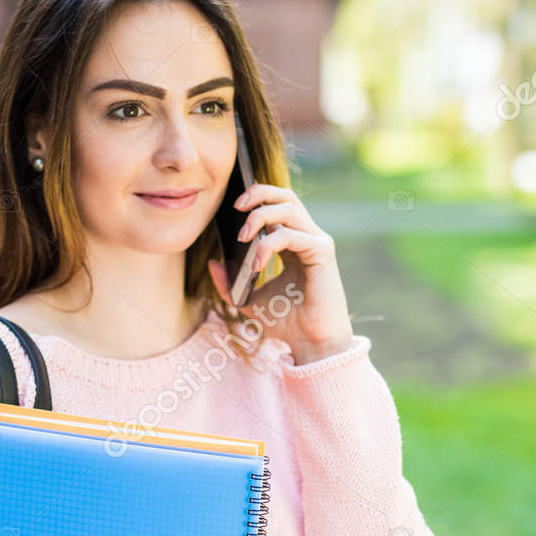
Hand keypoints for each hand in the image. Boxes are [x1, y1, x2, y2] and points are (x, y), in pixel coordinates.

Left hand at [208, 182, 354, 363]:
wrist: (310, 342)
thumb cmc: (286, 321)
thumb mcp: (248, 300)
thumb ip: (229, 283)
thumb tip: (212, 263)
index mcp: (292, 243)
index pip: (277, 204)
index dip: (256, 197)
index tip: (233, 206)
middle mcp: (307, 237)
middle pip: (286, 196)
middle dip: (259, 193)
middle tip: (236, 206)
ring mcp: (316, 242)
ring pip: (289, 209)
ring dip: (260, 217)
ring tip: (243, 237)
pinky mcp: (322, 252)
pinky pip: (291, 235)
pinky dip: (268, 245)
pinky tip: (257, 263)